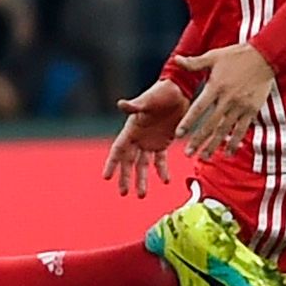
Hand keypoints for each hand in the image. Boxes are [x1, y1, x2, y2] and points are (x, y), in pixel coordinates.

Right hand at [104, 77, 185, 195]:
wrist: (178, 90)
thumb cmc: (160, 93)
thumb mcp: (148, 100)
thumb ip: (135, 106)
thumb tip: (120, 104)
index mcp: (131, 129)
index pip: (118, 150)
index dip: (112, 163)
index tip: (106, 177)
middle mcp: (138, 138)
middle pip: (128, 162)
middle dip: (125, 177)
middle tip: (123, 193)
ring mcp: (150, 141)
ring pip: (143, 165)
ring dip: (142, 179)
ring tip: (142, 195)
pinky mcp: (163, 142)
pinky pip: (161, 160)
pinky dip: (162, 170)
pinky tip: (165, 180)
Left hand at [172, 43, 276, 161]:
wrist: (263, 57)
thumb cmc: (236, 56)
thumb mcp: (213, 57)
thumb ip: (194, 63)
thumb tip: (176, 60)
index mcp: (215, 87)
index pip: (198, 109)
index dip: (188, 122)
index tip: (178, 134)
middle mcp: (227, 99)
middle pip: (210, 124)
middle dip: (198, 140)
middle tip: (188, 153)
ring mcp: (240, 106)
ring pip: (225, 130)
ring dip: (214, 145)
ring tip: (205, 156)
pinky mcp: (252, 110)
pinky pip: (242, 129)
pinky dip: (235, 141)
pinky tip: (229, 152)